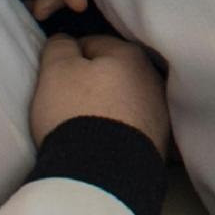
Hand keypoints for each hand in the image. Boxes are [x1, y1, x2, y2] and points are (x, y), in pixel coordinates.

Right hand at [32, 34, 171, 153]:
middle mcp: (152, 79)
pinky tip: (102, 143)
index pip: (92, 44)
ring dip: (107, 106)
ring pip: (124, 100)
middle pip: (112, 73)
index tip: (55, 79)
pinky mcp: (159, 143)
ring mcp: (159, 113)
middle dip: (92, 83)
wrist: (103, 173)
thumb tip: (65, 41)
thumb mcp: (56, 70)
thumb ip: (60, 47)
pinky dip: (118, 131)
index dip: (68, 59)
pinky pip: (131, 128)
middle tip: (67, 103)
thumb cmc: (76, 112)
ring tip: (85, 126)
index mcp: (130, 54)